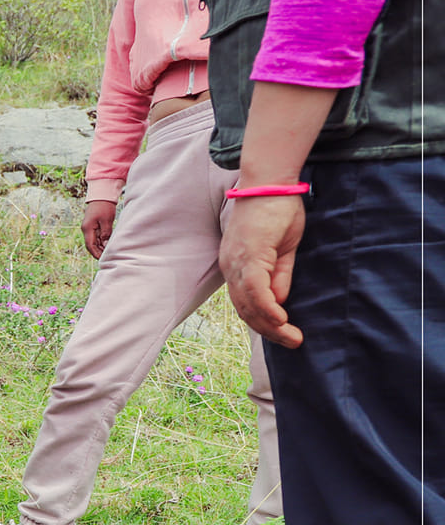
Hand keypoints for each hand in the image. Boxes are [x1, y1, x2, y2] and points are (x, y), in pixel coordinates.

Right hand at [81, 201, 115, 258]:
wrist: (101, 195)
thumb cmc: (104, 206)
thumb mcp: (107, 220)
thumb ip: (106, 233)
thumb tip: (106, 244)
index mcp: (87, 228)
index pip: (90, 245)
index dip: (95, 253)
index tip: (102, 259)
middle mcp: (86, 229)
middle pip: (91, 245)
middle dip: (98, 252)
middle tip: (108, 257)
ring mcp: (89, 228)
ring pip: (94, 241)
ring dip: (100, 247)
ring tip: (109, 252)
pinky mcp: (93, 226)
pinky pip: (96, 236)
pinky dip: (101, 241)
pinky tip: (108, 245)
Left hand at [219, 195, 306, 347]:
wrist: (271, 181)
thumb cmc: (277, 209)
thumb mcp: (283, 249)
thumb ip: (279, 275)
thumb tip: (280, 301)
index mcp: (236, 266)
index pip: (246, 304)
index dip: (264, 322)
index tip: (284, 333)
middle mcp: (231, 267)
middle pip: (245, 310)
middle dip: (268, 331)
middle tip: (291, 343)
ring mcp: (237, 262)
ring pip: (249, 305)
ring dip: (270, 326)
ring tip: (292, 338)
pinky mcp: (249, 256)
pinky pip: (256, 290)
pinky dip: (268, 308)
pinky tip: (282, 321)